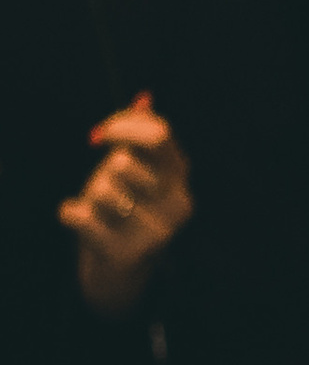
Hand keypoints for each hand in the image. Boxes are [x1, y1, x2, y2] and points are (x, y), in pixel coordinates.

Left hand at [60, 92, 193, 315]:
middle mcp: (178, 203)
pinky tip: (81, 221)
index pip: (158, 134)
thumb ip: (140, 134)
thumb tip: (144, 98)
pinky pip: (79, 216)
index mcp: (182, 177)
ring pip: (101, 188)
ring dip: (90, 195)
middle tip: (108, 185)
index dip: (123, 125)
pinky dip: (71, 214)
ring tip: (103, 210)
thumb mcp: (138, 167)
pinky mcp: (126, 253)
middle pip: (122, 162)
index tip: (101, 134)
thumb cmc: (128, 206)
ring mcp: (156, 231)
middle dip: (104, 170)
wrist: (122, 267)